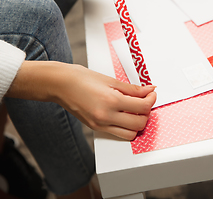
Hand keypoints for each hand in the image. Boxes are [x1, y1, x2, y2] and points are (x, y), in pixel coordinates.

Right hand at [6, 61, 156, 139]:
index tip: (151, 93)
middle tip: (145, 101)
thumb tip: (149, 90)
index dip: (152, 99)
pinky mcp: (96, 129)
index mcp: (111, 100)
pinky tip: (124, 115)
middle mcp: (106, 116)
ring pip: (130, 134)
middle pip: (140, 123)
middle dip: (147, 113)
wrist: (60, 85)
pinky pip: (118, 134)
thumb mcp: (111, 80)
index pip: (142, 107)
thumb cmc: (82, 79)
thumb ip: (133, 89)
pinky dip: (126, 127)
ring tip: (135, 110)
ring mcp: (101, 125)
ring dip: (137, 123)